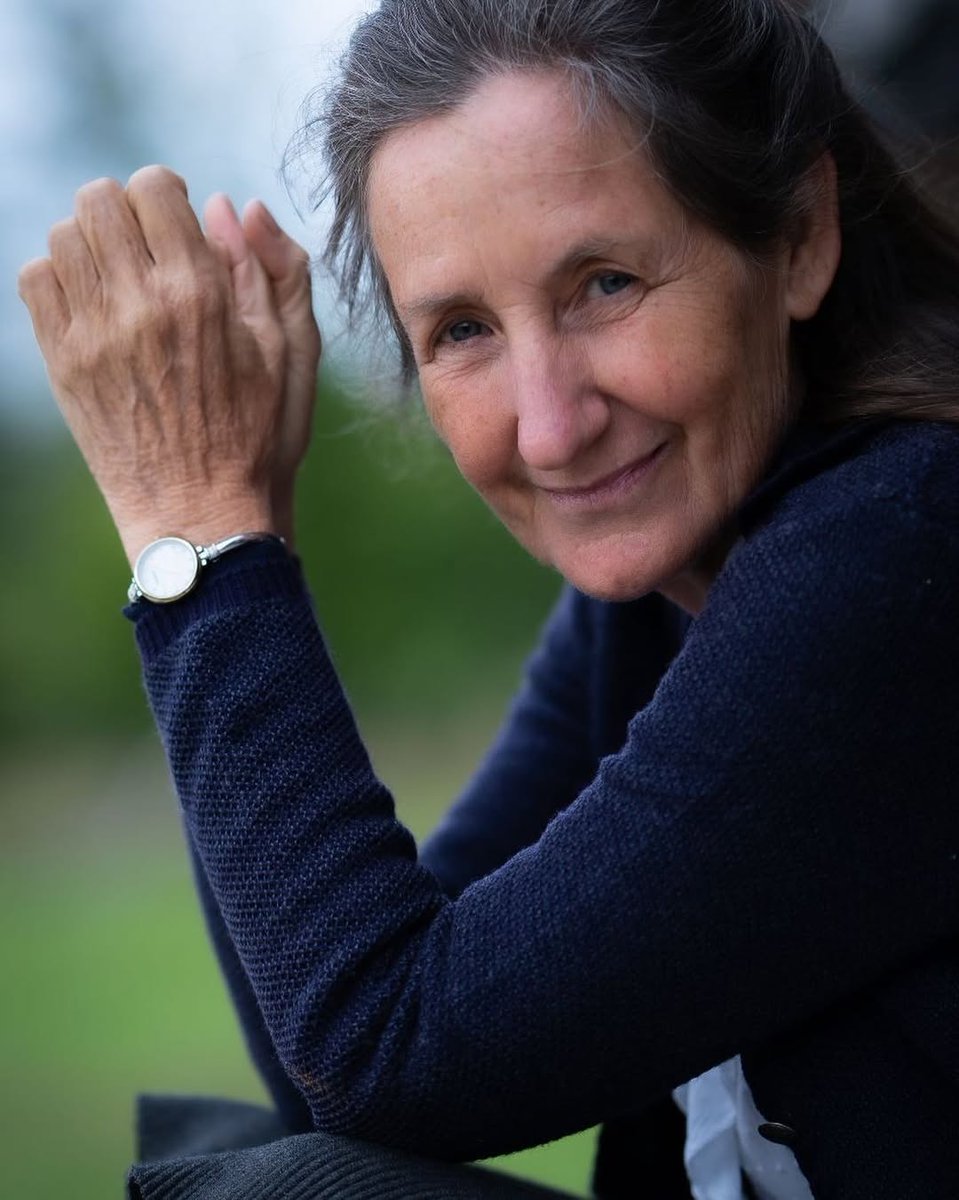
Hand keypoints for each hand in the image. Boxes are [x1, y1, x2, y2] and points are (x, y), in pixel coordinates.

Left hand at [17, 166, 319, 565]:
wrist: (201, 513)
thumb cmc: (259, 436)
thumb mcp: (294, 353)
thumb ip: (275, 270)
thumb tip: (231, 206)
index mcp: (200, 294)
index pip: (154, 187)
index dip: (169, 195)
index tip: (181, 226)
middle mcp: (139, 304)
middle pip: (99, 199)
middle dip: (127, 210)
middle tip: (150, 248)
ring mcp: (93, 334)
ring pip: (63, 235)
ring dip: (93, 242)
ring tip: (122, 278)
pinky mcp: (64, 363)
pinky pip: (36, 280)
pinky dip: (60, 275)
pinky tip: (94, 303)